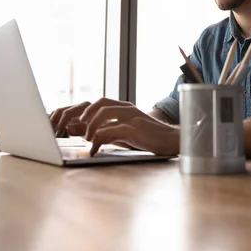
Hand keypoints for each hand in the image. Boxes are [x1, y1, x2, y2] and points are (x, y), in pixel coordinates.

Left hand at [50, 98, 178, 156]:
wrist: (171, 141)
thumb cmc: (151, 138)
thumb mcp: (130, 132)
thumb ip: (114, 131)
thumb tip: (96, 136)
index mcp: (126, 108)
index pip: (103, 102)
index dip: (88, 110)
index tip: (79, 121)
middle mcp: (128, 109)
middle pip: (102, 103)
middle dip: (86, 114)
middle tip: (78, 127)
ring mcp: (132, 117)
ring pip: (105, 113)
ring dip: (92, 126)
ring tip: (88, 139)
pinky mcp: (136, 128)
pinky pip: (113, 129)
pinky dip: (100, 138)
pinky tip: (96, 148)